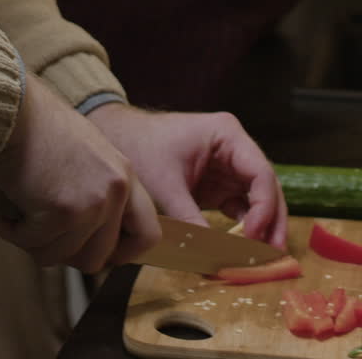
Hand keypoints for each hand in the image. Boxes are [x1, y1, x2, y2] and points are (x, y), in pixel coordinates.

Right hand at [0, 74, 160, 272]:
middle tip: (40, 231)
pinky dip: (12, 232)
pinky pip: (35, 245)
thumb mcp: (84, 156)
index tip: (98, 255)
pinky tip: (2, 210)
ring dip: (33, 241)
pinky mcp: (63, 211)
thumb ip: (95, 192)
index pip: (147, 234)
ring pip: (63, 257)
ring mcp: (92, 202)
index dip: (123, 253)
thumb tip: (89, 247)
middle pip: (98, 258)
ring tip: (17, 211)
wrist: (12, 107)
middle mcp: (115, 190)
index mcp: (124, 175)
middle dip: (64, 252)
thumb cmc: (36, 128)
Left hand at [87, 103, 287, 248]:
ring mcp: (228, 167)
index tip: (255, 235)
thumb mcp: (165, 185)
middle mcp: (234, 149)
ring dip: (261, 227)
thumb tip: (210, 257)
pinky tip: (244, 249)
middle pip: (265, 186)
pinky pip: (239, 207)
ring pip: (257, 199)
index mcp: (226, 135)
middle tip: (274, 253)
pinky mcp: (218, 184)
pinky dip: (244, 228)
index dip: (265, 205)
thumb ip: (190, 219)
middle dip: (271, 220)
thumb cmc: (141, 148)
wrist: (118, 139)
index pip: (260, 172)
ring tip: (263, 257)